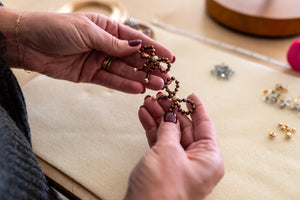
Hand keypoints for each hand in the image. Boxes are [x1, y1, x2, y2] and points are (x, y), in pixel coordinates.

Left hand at [1, 8, 173, 93]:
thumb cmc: (55, 28)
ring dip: (140, 78)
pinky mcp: (89, 74)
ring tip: (156, 85)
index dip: (153, 48)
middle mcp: (104, 44)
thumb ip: (114, 44)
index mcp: (106, 28)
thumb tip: (137, 46)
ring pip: (123, 71)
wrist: (28, 43)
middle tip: (165, 76)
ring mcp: (98, 60)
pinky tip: (137, 89)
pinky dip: (123, 85)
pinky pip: (110, 80)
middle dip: (149, 67)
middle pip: (132, 58)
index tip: (169, 57)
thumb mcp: (88, 31)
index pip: (135, 39)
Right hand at [124, 93, 223, 199]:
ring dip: (159, 118)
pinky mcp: (165, 168)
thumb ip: (170, 129)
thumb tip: (171, 116)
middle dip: (171, 111)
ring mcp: (180, 165)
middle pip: (186, 128)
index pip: (205, 126)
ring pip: (171, 134)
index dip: (197, 108)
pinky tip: (144, 116)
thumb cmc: (161, 189)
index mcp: (209, 159)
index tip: (190, 95)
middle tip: (160, 98)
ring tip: (148, 104)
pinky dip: (152, 130)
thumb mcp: (168, 151)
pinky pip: (161, 143)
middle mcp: (197, 162)